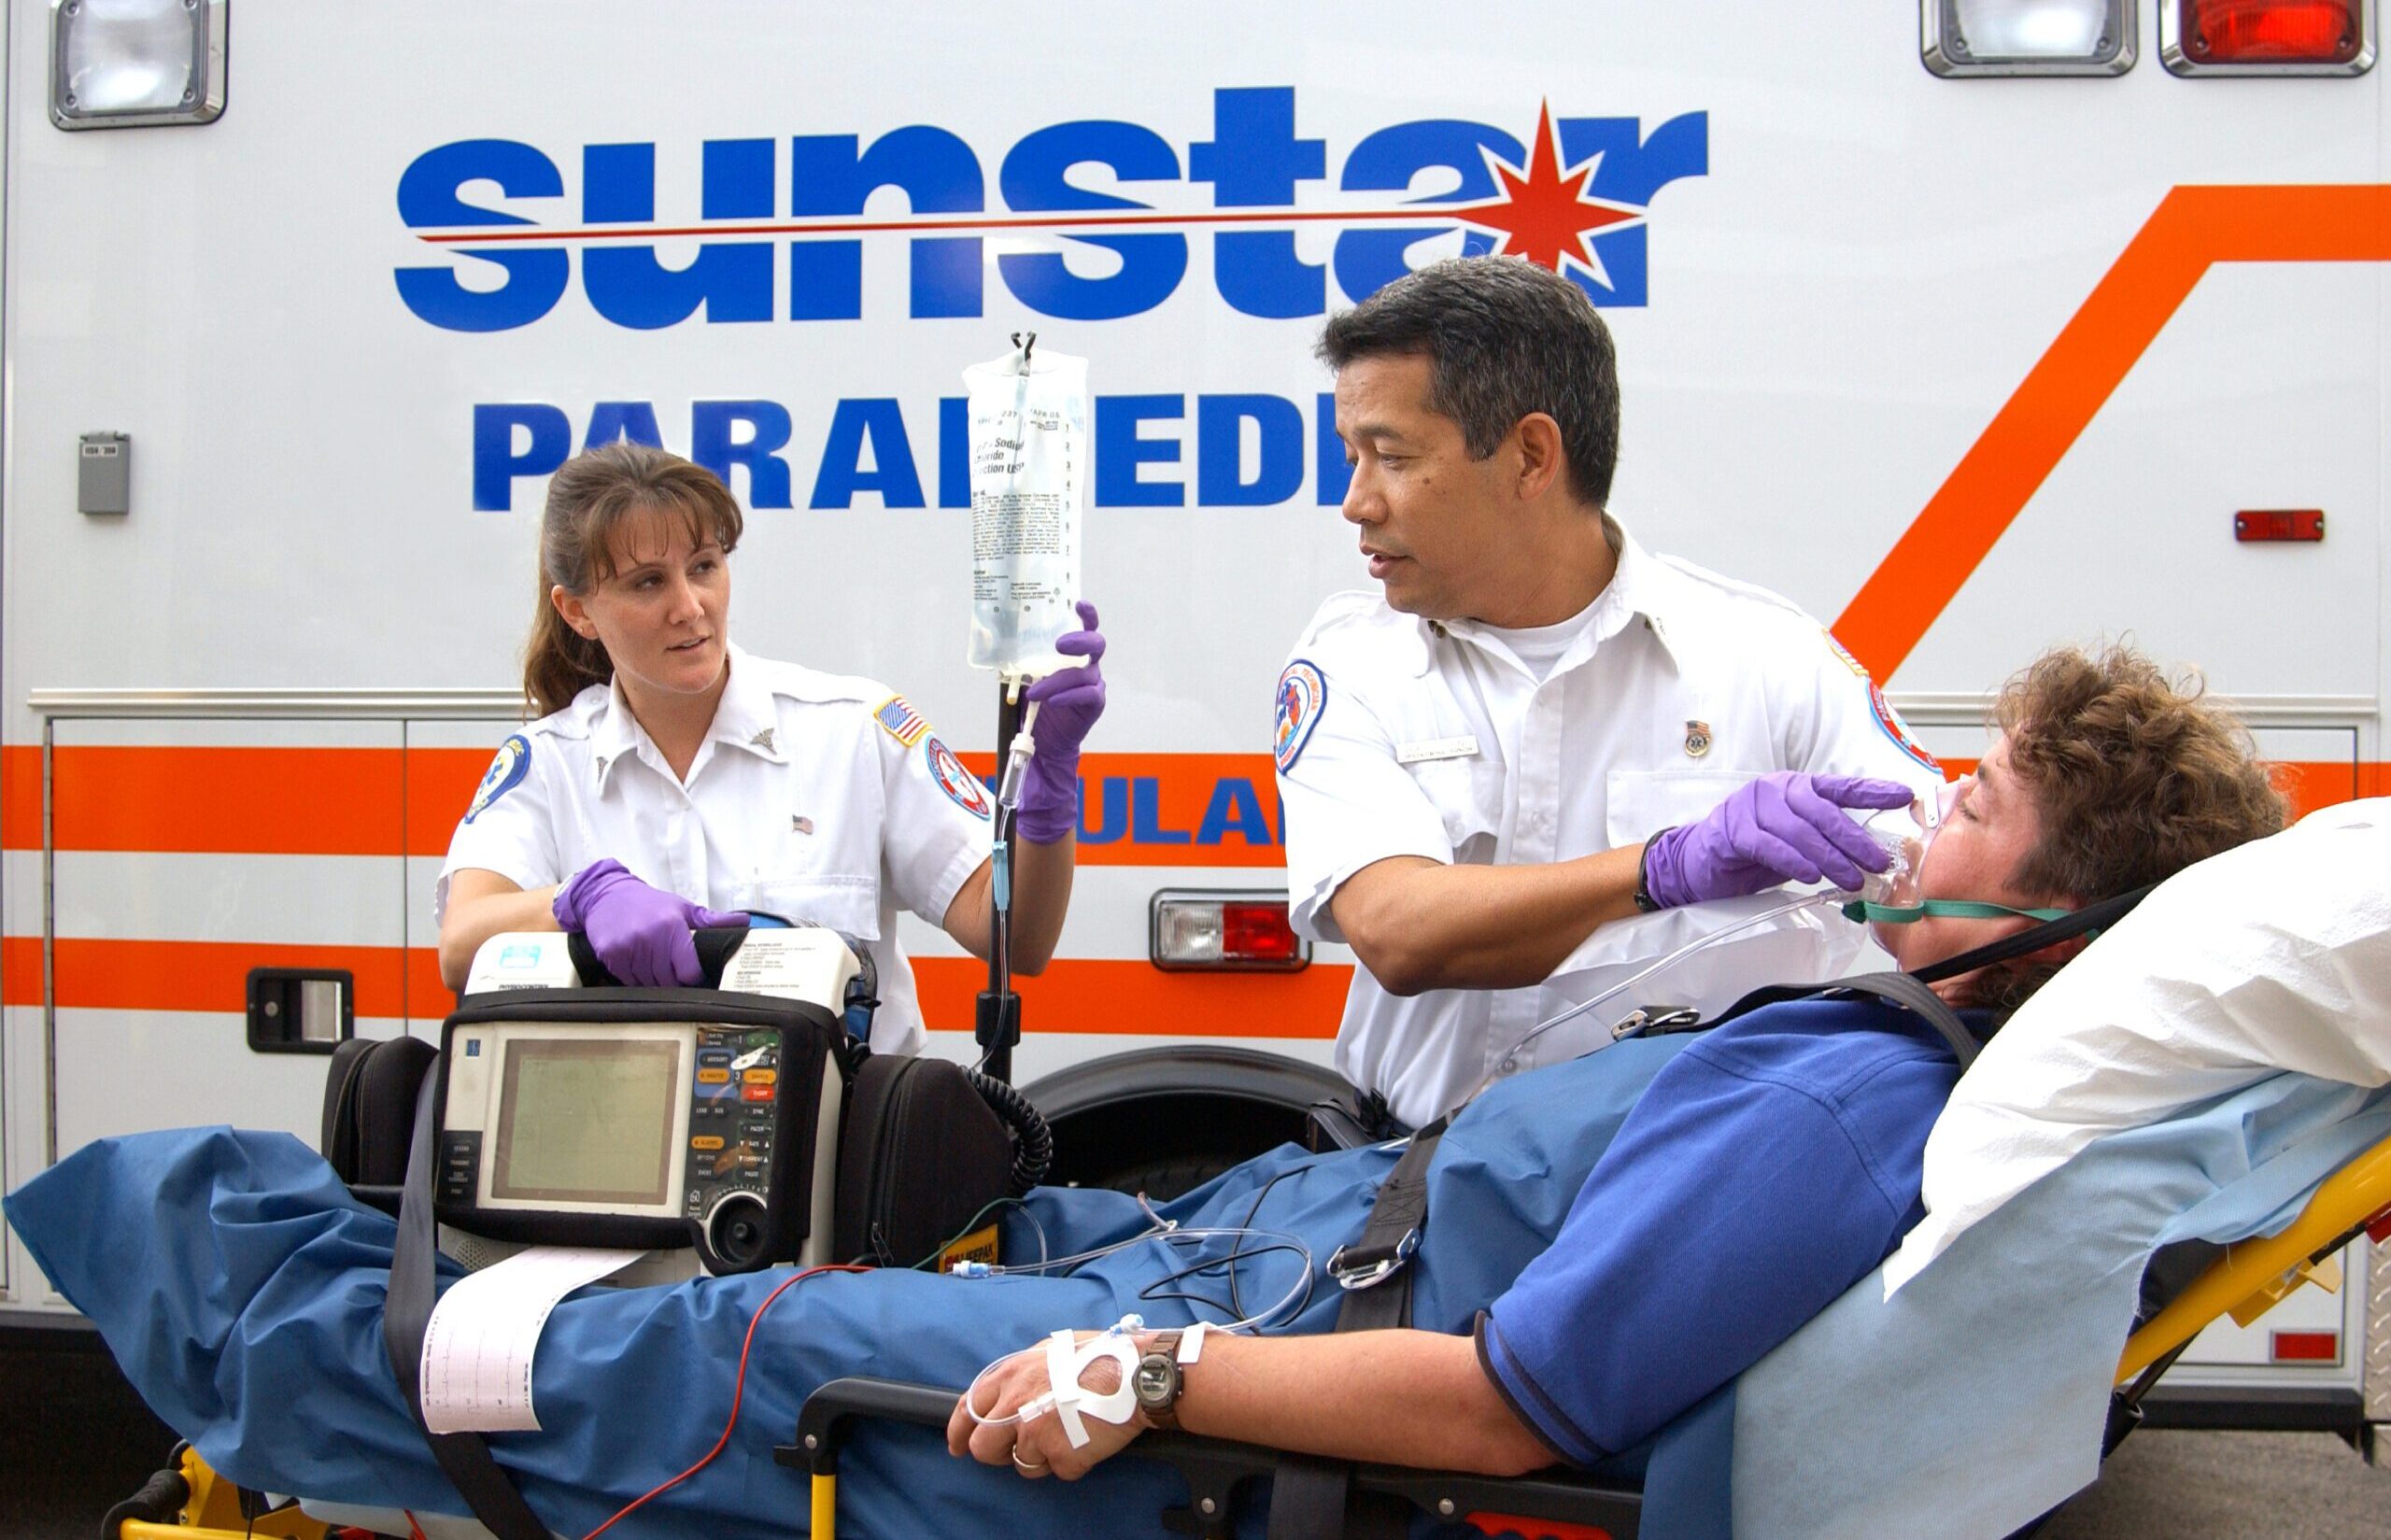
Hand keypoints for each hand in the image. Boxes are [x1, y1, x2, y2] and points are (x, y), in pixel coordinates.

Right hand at [550, 859, 747, 986]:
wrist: (607, 896)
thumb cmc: (649, 904)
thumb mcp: (682, 908)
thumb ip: (712, 920)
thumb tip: (744, 922)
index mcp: (671, 926)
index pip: (689, 971)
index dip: (694, 977)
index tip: (693, 974)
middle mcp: (649, 938)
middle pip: (669, 982)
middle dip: (674, 981)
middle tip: (672, 969)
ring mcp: (628, 948)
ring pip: (648, 985)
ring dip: (654, 981)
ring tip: (653, 963)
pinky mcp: (611, 955)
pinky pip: (629, 982)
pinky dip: (635, 979)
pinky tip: (637, 963)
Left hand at [946, 1335, 1145, 1481]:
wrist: (1135, 1374)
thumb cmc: (1098, 1357)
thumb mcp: (1048, 1351)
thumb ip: (1021, 1375)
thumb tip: (1007, 1393)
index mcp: (1010, 1376)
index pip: (967, 1409)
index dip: (958, 1432)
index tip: (958, 1446)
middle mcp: (1015, 1405)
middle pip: (983, 1448)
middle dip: (997, 1453)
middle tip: (1017, 1450)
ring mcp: (1036, 1434)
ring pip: (1022, 1465)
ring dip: (1042, 1457)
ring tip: (1069, 1433)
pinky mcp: (1060, 1456)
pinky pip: (1058, 1470)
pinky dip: (1072, 1461)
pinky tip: (1088, 1438)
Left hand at [1015, 600, 1106, 844]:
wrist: (1046, 739)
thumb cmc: (1037, 701)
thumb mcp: (1026, 674)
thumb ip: (1023, 658)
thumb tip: (996, 637)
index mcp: (1074, 651)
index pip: (1087, 626)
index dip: (1087, 614)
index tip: (1078, 604)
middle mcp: (1088, 663)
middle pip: (1096, 644)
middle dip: (1080, 640)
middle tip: (1059, 644)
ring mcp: (1094, 683)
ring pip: (1084, 673)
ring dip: (1058, 680)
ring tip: (1035, 691)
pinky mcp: (1094, 703)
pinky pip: (1087, 695)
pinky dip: (1068, 696)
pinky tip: (1052, 700)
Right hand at [1640, 772, 1915, 905]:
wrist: (1699, 861)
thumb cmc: (1754, 850)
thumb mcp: (1796, 839)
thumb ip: (1827, 839)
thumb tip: (1872, 854)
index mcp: (1796, 787)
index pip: (1840, 786)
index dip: (1873, 791)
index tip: (1904, 796)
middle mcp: (1776, 790)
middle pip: (1823, 812)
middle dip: (1855, 839)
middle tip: (1878, 863)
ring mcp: (1752, 807)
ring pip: (1800, 831)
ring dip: (1830, 858)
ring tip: (1851, 880)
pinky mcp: (1734, 830)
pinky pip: (1769, 846)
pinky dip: (1794, 861)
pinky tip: (1812, 877)